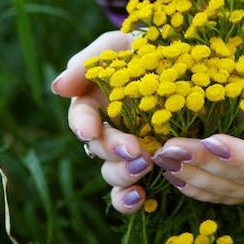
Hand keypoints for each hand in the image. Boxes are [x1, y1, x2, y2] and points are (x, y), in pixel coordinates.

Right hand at [52, 31, 153, 213]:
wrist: (187, 52)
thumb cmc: (146, 45)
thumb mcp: (118, 45)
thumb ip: (88, 62)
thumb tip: (57, 87)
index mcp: (97, 102)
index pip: (82, 118)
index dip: (83, 126)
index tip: (90, 132)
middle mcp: (111, 129)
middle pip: (100, 149)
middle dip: (112, 151)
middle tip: (134, 150)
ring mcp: (134, 148)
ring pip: (114, 173)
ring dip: (123, 175)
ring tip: (144, 168)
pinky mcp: (158, 162)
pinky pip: (137, 189)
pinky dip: (131, 199)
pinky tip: (141, 199)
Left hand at [149, 58, 243, 203]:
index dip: (240, 156)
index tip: (210, 141)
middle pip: (243, 179)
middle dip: (204, 164)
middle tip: (171, 149)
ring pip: (228, 189)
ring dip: (194, 176)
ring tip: (164, 159)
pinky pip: (222, 192)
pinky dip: (197, 186)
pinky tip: (172, 176)